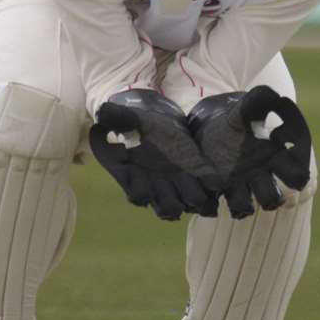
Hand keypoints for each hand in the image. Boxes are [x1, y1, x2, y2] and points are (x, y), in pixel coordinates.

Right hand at [89, 89, 219, 219]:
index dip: (142, 195)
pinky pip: (204, 187)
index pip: (138, 195)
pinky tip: (216, 183)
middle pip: (165, 207)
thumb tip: (103, 112)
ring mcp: (176, 182)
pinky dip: (211, 187)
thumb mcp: (129, 118)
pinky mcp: (195, 172)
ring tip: (202, 198)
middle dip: (173, 206)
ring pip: (185, 204)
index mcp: (136, 176)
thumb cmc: (140, 123)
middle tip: (181, 199)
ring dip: (194, 201)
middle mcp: (155, 185)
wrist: (158, 120)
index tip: (146, 189)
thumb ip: (118, 118)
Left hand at [187, 86, 314, 218]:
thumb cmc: (236, 118)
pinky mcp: (215, 190)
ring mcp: (237, 186)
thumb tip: (276, 97)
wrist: (207, 126)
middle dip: (269, 195)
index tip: (281, 152)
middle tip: (259, 177)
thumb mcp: (246, 107)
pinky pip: (216, 207)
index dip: (296, 173)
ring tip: (231, 184)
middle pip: (273, 199)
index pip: (297, 175)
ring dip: (241, 203)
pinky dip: (212, 201)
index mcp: (275, 158)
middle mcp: (259, 177)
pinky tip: (210, 184)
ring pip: (245, 208)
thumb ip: (260, 101)